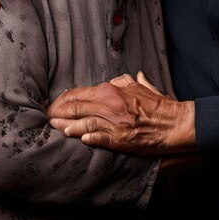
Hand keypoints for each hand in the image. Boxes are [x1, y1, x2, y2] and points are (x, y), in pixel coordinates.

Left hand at [47, 72, 195, 155]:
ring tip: (53, 127)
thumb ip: (123, 81)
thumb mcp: (138, 86)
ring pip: (82, 123)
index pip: (79, 93)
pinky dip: (86, 137)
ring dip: (66, 125)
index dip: (63, 99)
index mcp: (111, 90)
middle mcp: (109, 105)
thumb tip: (113, 80)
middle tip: (46, 116)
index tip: (53, 104)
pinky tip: (76, 138)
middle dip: (58, 112)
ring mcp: (113, 123)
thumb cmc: (156, 105)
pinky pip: (98, 138)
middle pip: (76, 107)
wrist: (172, 123)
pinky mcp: (119, 139)